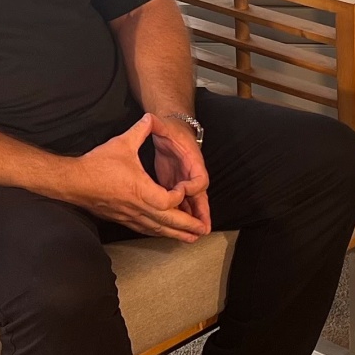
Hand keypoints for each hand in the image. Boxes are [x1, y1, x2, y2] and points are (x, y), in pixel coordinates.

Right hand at [67, 115, 207, 242]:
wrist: (72, 182)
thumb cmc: (97, 165)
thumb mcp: (122, 143)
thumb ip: (140, 130)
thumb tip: (150, 117)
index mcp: (141, 190)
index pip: (169, 201)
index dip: (180, 197)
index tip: (184, 189)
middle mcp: (137, 207)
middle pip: (168, 221)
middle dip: (187, 226)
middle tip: (202, 231)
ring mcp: (129, 215)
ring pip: (157, 229)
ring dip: (175, 234)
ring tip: (190, 238)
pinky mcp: (122, 218)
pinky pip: (144, 229)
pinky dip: (158, 232)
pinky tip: (163, 233)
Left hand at [150, 114, 210, 233]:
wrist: (176, 130)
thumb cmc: (171, 130)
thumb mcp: (163, 126)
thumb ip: (156, 124)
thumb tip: (151, 119)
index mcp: (193, 161)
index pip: (200, 179)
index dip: (192, 186)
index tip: (182, 191)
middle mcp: (193, 174)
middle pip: (200, 197)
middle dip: (201, 213)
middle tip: (203, 228)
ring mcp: (187, 181)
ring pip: (193, 204)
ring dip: (193, 219)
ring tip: (194, 236)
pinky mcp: (178, 186)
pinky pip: (182, 204)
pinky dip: (181, 215)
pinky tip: (178, 228)